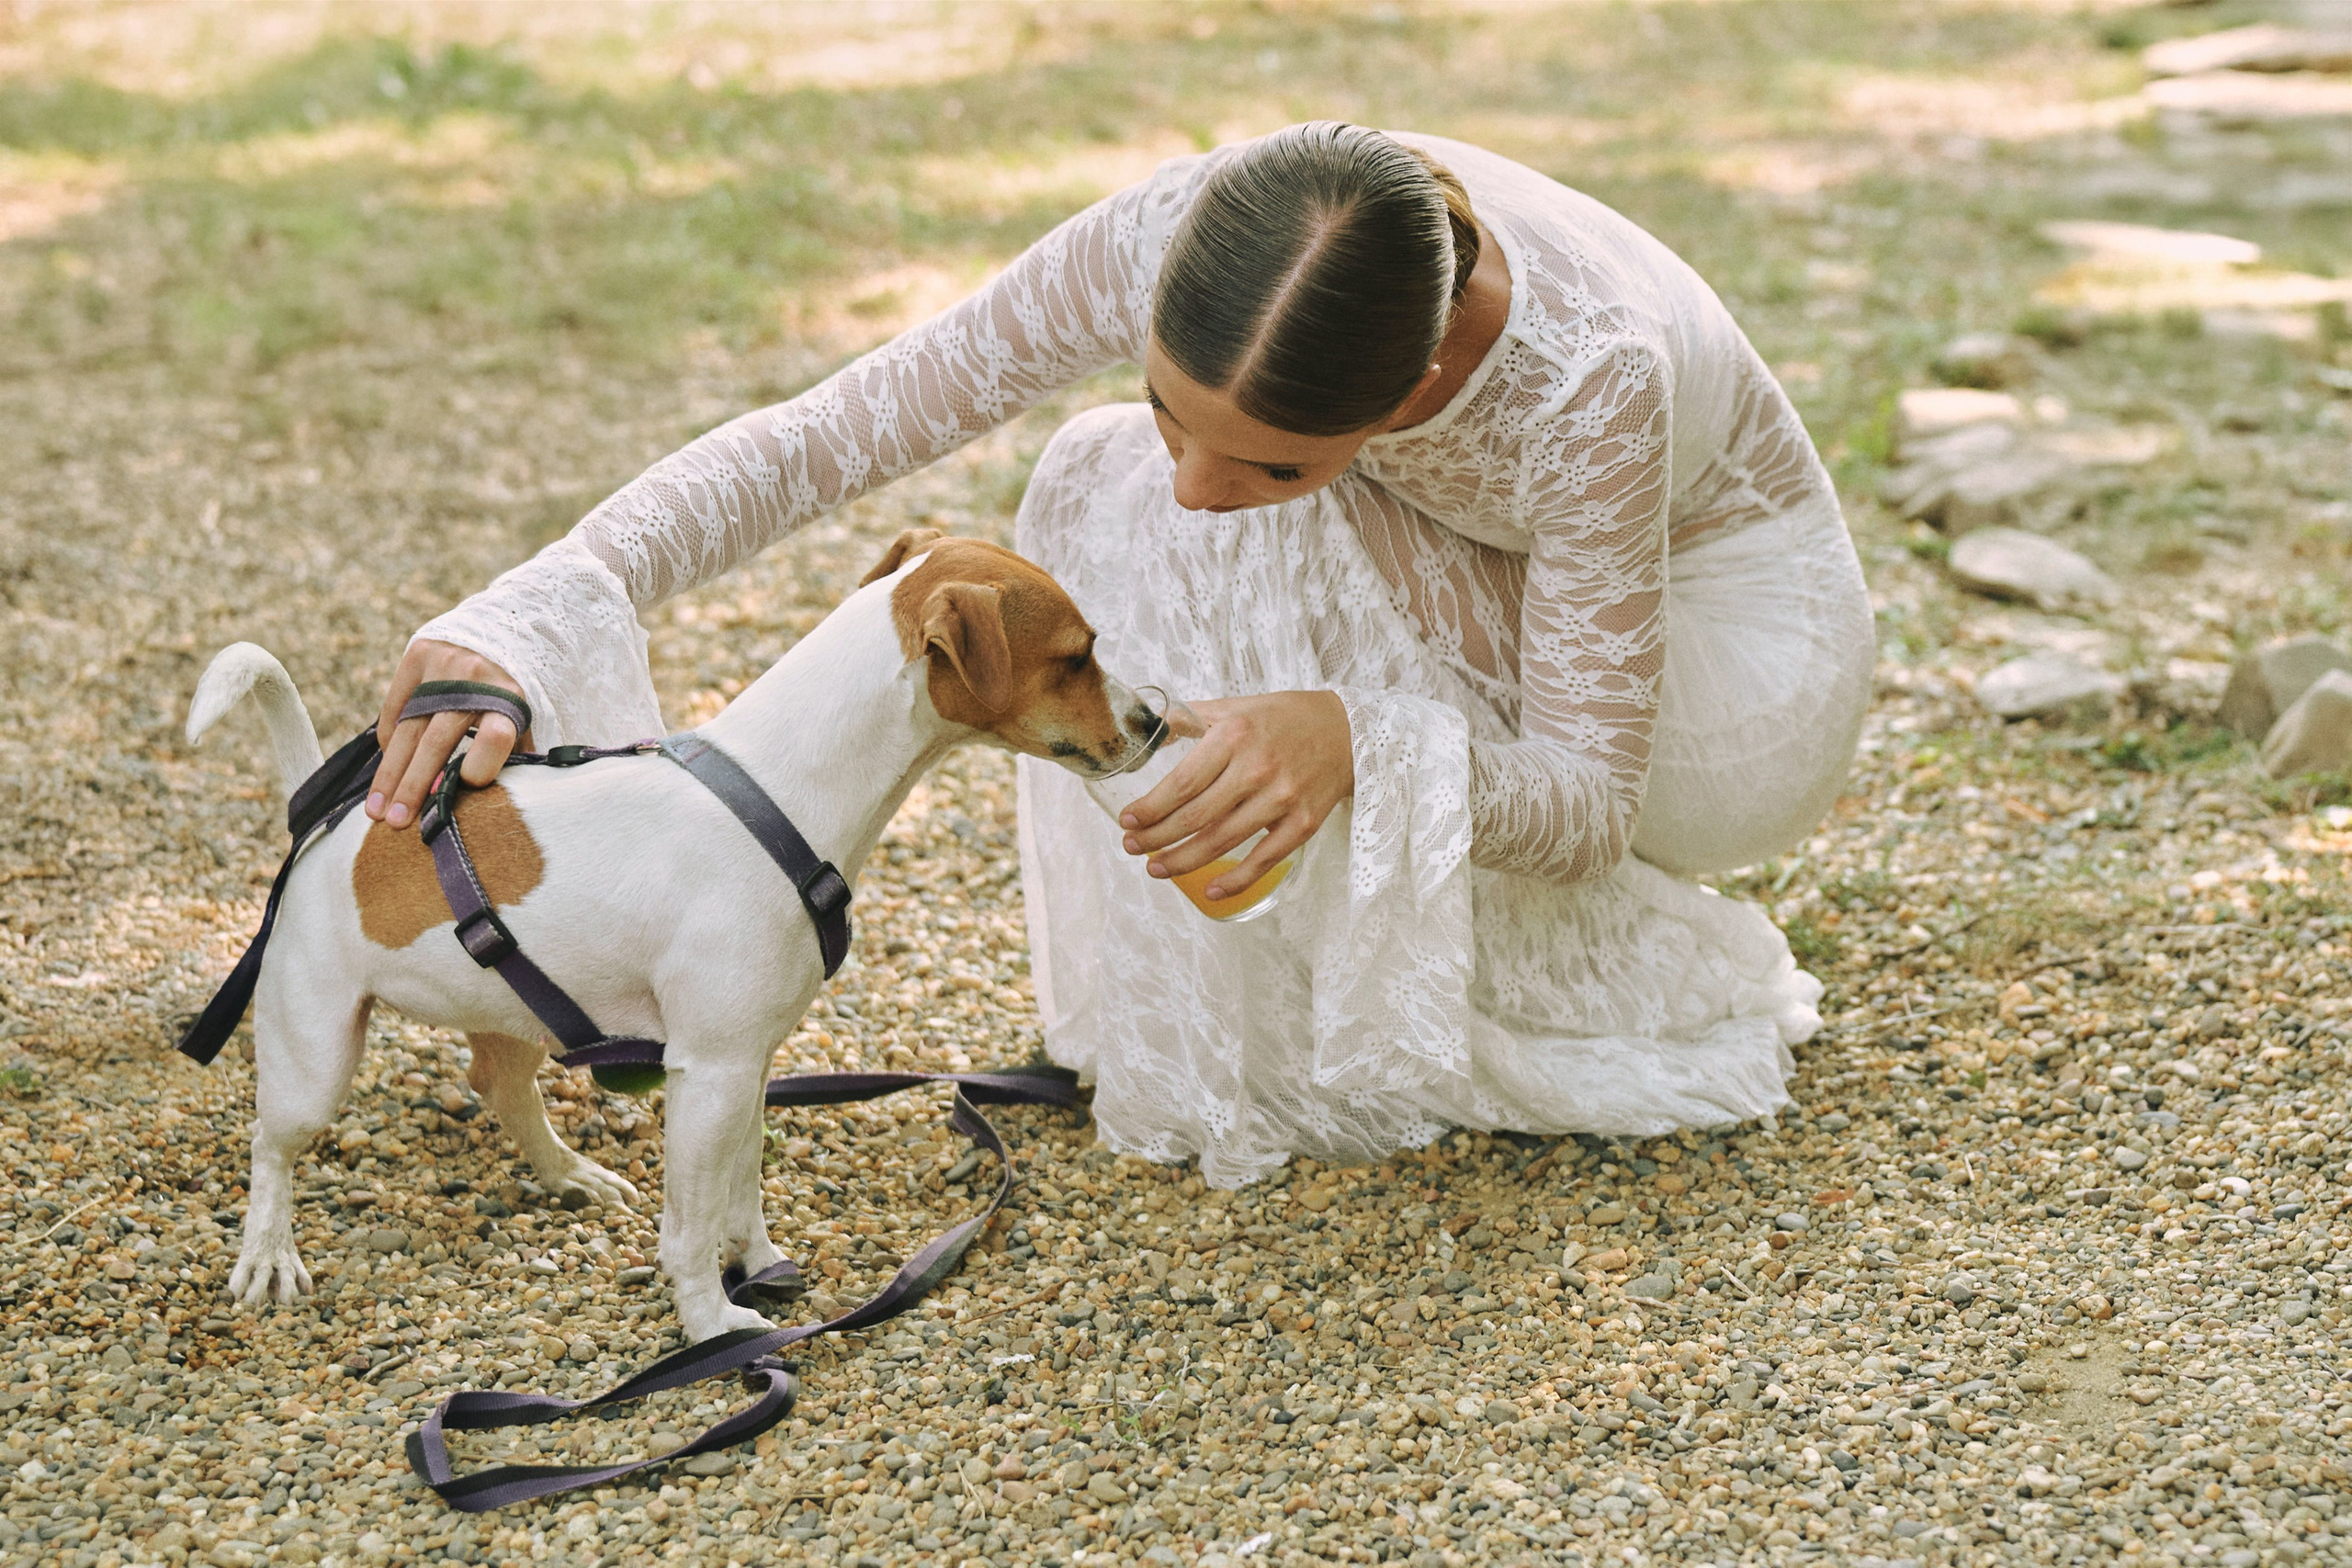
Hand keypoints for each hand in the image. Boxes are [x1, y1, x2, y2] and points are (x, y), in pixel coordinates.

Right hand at [366, 640, 529, 828]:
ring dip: (390, 774)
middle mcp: (475, 681)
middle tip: (397, 823)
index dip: (480, 766)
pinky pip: (396, 707)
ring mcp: (443, 665)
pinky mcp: (420, 654)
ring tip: (376, 810)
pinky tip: (386, 771)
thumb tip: (499, 805)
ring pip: (408, 729)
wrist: (504, 627)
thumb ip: (514, 753)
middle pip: (438, 742)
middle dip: (414, 787)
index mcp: (511, 699)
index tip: (465, 789)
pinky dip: (390, 742)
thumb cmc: (515, 690)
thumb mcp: (527, 718)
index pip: (494, 737)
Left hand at [1116, 690, 1351, 901]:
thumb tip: (1145, 731)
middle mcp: (1258, 768)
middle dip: (1156, 838)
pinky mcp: (1303, 824)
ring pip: (1222, 841)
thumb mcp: (1234, 708)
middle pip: (1195, 816)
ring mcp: (1283, 799)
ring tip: (1156, 869)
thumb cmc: (1283, 719)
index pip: (1182, 781)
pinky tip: (1210, 890)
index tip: (1127, 820)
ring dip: (1183, 861)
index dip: (1150, 807)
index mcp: (1235, 736)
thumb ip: (1188, 719)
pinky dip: (1236, 880)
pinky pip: (1264, 860)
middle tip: (1132, 848)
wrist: (1348, 731)